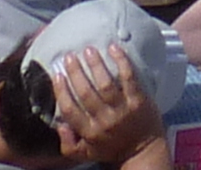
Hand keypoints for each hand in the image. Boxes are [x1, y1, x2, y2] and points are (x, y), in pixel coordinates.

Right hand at [46, 46, 156, 164]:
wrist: (144, 150)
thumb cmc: (112, 148)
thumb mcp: (87, 153)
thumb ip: (68, 144)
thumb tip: (59, 125)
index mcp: (89, 132)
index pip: (70, 110)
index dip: (61, 91)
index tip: (57, 74)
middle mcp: (104, 120)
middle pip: (86, 93)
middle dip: (75, 72)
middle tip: (69, 56)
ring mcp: (122, 109)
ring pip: (105, 84)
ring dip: (96, 65)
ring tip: (88, 50)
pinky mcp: (138, 100)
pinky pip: (128, 78)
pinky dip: (121, 61)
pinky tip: (113, 48)